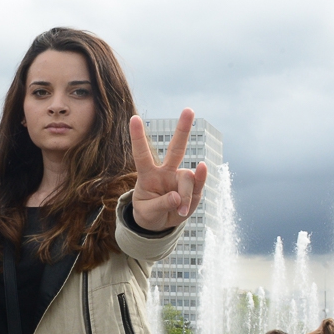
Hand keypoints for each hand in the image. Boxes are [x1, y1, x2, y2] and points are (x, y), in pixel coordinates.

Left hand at [129, 110, 206, 231]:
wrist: (160, 224)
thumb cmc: (147, 213)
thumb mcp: (147, 212)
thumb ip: (161, 205)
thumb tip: (178, 198)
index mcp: (147, 174)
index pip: (142, 154)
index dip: (138, 137)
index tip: (134, 117)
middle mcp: (165, 172)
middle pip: (176, 148)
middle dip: (183, 129)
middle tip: (189, 110)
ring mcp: (180, 179)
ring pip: (187, 179)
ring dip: (185, 196)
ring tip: (179, 210)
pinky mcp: (193, 189)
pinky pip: (198, 185)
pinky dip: (195, 193)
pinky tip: (200, 176)